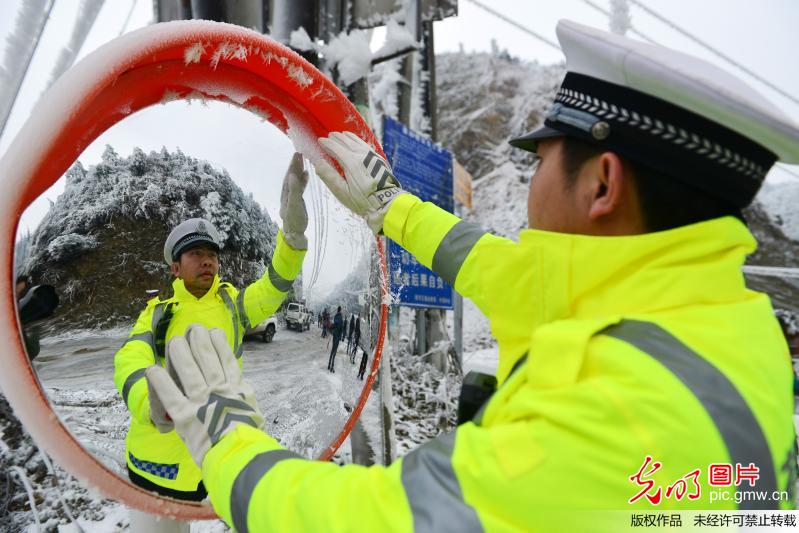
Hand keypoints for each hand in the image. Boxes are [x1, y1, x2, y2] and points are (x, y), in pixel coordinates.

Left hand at [145, 325, 263, 466]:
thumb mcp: (254, 415)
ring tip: (175, 341)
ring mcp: (201, 401)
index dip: (220, 344)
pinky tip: (152, 370)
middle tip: (193, 328)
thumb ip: (245, 403)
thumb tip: (243, 397)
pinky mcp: (185, 416)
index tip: (214, 332)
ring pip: (189, 371)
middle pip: (207, 358)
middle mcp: (219, 390)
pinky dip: (160, 381)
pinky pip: (170, 395)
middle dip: (199, 341)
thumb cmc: (251, 440)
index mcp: (237, 390)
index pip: (228, 360)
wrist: (242, 456)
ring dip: (180, 354)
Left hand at [280, 152, 308, 249]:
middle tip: (299, 153)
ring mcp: (292, 196)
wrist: (294, 234)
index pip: (289, 176)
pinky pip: (300, 187)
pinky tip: (306, 175)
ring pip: (295, 180)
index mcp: (286, 192)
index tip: (297, 154)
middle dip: (295, 165)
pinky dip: (303, 180)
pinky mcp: (297, 201)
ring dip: (298, 171)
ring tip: (303, 161)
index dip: (292, 165)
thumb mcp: (294, 205)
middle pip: (291, 176)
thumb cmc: (295, 220)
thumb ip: (294, 190)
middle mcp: (287, 193)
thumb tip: (292, 175)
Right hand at [316, 131, 405, 233]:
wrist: (387, 203)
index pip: (335, 147)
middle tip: (328, 136)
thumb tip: (318, 163)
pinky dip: (357, 140)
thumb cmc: (364, 201)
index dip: (326, 143)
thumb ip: (329, 176)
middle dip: (336, 138)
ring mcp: (371, 156)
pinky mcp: (378, 159)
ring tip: (341, 135)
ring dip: (347, 137)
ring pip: (356, 141)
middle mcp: (361, 155)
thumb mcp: (343, 193)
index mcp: (351, 163)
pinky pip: (365, 144)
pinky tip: (356, 142)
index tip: (320, 141)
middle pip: (346, 141)